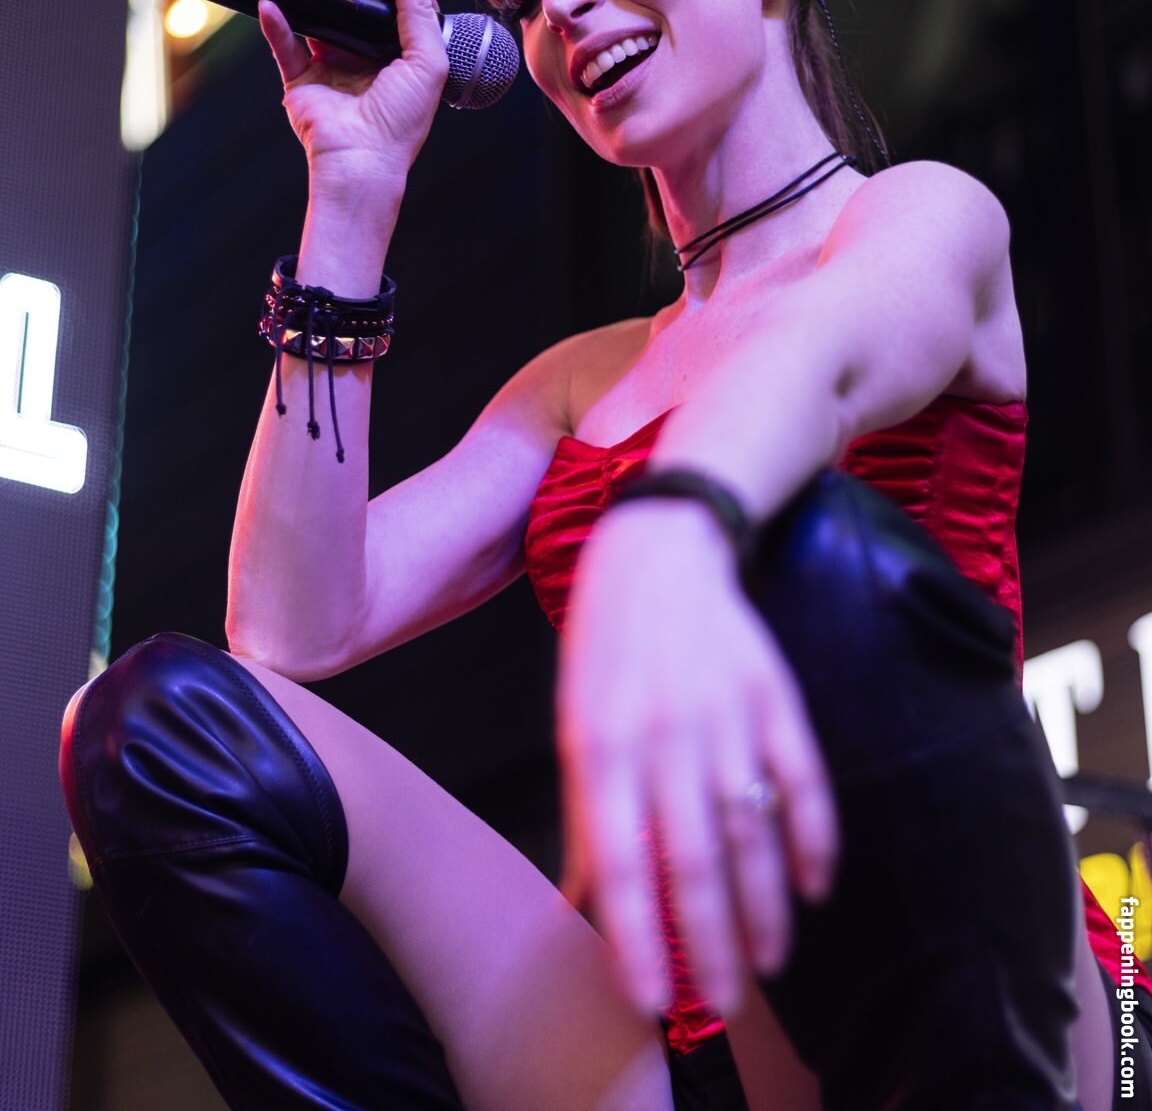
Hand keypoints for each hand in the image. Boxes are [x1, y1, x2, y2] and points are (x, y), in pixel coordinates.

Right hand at [258, 0, 448, 215]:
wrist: (362, 160)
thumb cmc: (400, 123)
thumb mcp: (428, 62)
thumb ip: (420, 10)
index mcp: (399, 58)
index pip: (393, 9)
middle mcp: (365, 60)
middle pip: (354, 6)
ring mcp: (330, 68)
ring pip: (316, 15)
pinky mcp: (301, 81)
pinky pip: (283, 44)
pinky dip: (275, 21)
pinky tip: (272, 0)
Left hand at [558, 501, 838, 1017]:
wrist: (661, 547)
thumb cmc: (605, 647)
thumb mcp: (576, 722)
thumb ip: (586, 814)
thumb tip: (580, 903)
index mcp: (604, 742)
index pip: (621, 860)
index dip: (635, 936)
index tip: (648, 999)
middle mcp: (666, 732)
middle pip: (695, 858)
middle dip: (708, 941)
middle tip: (718, 1003)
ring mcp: (727, 712)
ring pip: (753, 829)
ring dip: (763, 905)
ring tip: (766, 964)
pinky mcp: (775, 694)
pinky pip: (804, 777)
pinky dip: (814, 838)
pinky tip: (813, 886)